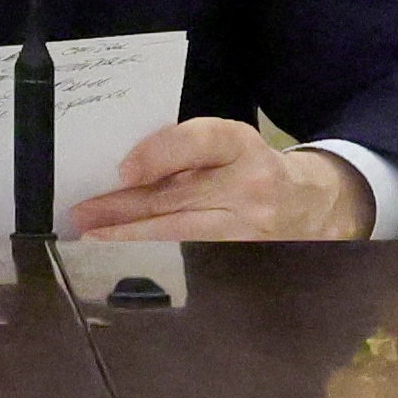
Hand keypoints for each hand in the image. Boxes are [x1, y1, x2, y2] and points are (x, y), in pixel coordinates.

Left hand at [66, 118, 369, 243]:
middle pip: (180, 195)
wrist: (313, 205)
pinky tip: (127, 250)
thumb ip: (187, 152)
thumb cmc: (252, 167)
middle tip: (83, 213)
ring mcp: (250, 226)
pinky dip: (154, 251)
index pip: (201, 141)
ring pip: (180, 231)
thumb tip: (127, 174)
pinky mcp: (245, 255)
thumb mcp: (228, 145)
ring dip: (130, 234)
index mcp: (242, 144)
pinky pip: (191, 253)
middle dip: (125, 207)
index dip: (161, 155)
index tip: (124, 171)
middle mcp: (250, 184)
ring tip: (93, 234)